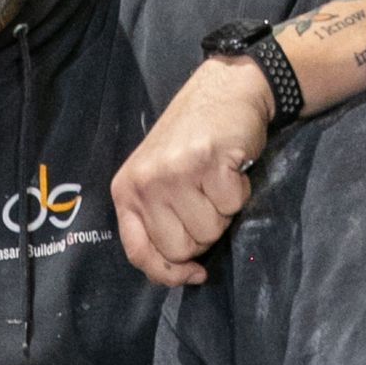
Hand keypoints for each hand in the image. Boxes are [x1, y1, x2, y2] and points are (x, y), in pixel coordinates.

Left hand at [113, 57, 272, 286]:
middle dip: (203, 234)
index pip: (138, 252)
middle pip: (181, 248)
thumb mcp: (158, 180)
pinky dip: (240, 193)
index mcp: (126, 191)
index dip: (168, 272)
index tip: (194, 273)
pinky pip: (232, 206)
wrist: (225, 91)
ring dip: (223, 212)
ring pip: (210, 231)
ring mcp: (175, 171)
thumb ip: (158, 221)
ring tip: (217, 180)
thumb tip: (180, 273)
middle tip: (206, 199)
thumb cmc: (191, 141)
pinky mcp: (208, 162)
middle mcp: (145, 182)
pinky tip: (231, 169)